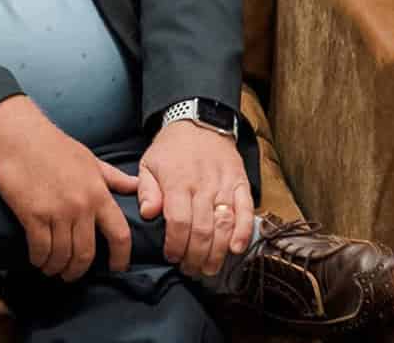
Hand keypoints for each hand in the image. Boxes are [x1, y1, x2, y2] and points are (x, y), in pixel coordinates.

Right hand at [0, 96, 135, 281]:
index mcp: (98, 193)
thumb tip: (135, 186)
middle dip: (78, 270)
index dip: (120, 257)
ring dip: (57, 267)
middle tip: (71, 274)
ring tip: (51, 269)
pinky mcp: (33, 214)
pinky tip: (37, 259)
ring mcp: (57, 211)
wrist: (18, 134)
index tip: (116, 268)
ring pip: (63, 254)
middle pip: (86, 253)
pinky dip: (40, 259)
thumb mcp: (89, 159)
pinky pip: (41, 248)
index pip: (120, 235)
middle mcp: (81, 206)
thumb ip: (113, 178)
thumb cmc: (53, 145)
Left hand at [138, 119, 253, 277]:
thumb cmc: (170, 148)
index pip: (178, 221)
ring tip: (209, 268)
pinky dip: (243, 232)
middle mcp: (202, 186)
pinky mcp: (241, 185)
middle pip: (202, 230)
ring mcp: (224, 186)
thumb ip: (147, 190)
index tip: (172, 257)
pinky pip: (246, 212)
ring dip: (217, 252)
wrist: (199, 122)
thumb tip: (149, 214)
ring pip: (224, 226)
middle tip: (190, 270)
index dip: (175, 244)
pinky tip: (235, 249)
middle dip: (196, 256)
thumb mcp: (149, 163)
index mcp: (177, 181)